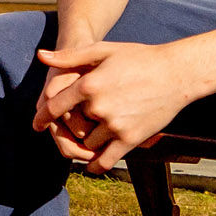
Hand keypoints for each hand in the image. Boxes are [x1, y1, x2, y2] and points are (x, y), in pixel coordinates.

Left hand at [29, 39, 200, 172]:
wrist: (177, 73)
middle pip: (72, 126)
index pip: (55, 105)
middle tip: (71, 129)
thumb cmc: (139, 57)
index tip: (37, 124)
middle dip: (71, 128)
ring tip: (94, 136)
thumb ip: (70, 56)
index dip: (43, 116)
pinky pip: (106, 160)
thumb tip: (41, 56)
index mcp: (89, 84)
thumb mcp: (103, 50)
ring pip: (88, 143)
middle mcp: (99, 106)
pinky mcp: (131, 139)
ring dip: (88, 142)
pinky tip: (93, 164)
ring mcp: (115, 125)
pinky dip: (97, 165)